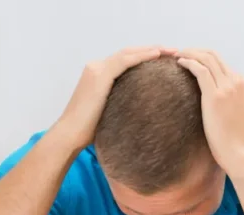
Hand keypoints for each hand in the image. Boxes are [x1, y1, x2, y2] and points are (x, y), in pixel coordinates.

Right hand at [51, 46, 174, 150]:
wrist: (70, 134)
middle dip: (152, 50)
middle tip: (173, 51)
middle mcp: (96, 67)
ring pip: (127, 53)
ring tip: (171, 51)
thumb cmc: (90, 131)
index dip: (145, 57)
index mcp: (98, 75)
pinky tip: (157, 55)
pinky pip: (124, 61)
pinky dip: (141, 56)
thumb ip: (122, 104)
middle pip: (128, 53)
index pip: (125, 61)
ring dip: (151, 50)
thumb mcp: (110, 112)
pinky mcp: (99, 75)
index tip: (165, 60)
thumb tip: (143, 113)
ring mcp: (96, 69)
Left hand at [175, 49, 243, 176]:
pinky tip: (179, 63)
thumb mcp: (241, 112)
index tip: (193, 60)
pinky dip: (188, 62)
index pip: (223, 64)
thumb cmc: (238, 139)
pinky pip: (200, 70)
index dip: (206, 58)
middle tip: (181, 53)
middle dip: (196, 51)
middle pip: (214, 56)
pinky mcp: (215, 95)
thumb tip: (220, 98)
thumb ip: (234, 99)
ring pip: (206, 59)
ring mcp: (227, 87)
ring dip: (189, 53)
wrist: (241, 152)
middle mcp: (238, 81)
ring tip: (177, 55)